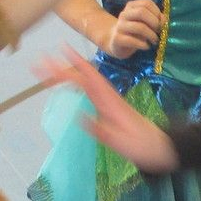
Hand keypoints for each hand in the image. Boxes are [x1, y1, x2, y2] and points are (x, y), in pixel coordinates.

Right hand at [44, 55, 179, 173]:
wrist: (160, 147)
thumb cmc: (141, 146)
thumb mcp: (121, 143)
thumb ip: (102, 131)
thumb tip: (80, 117)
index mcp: (110, 103)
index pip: (88, 80)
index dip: (73, 66)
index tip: (59, 54)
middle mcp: (109, 97)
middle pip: (84, 77)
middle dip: (62, 67)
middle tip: (41, 62)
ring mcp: (110, 100)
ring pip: (86, 81)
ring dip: (68, 72)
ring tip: (48, 68)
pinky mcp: (110, 106)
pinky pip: (90, 89)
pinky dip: (77, 82)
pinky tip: (69, 82)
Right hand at [98, 0, 159, 57]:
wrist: (115, 42)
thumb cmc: (135, 31)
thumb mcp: (145, 22)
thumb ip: (155, 19)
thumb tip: (164, 21)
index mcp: (131, 6)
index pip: (146, 3)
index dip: (157, 12)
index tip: (161, 23)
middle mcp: (124, 14)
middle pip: (141, 12)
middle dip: (154, 22)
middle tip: (159, 31)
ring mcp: (120, 26)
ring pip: (139, 27)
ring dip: (151, 35)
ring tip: (155, 41)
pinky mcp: (117, 39)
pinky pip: (132, 40)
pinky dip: (143, 44)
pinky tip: (146, 46)